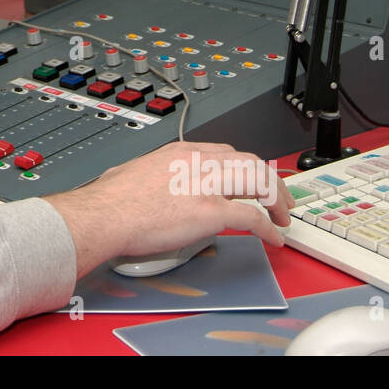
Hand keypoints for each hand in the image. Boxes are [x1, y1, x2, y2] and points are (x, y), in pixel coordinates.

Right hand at [44, 141, 291, 279]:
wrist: (105, 214)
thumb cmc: (111, 200)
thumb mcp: (135, 172)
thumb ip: (153, 176)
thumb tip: (152, 187)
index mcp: (181, 152)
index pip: (228, 153)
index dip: (247, 168)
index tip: (252, 181)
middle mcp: (199, 162)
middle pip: (251, 163)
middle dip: (271, 182)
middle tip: (279, 199)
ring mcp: (207, 185)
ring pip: (259, 183)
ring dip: (278, 201)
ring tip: (283, 217)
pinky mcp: (211, 211)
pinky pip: (253, 217)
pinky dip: (269, 228)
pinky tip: (274, 237)